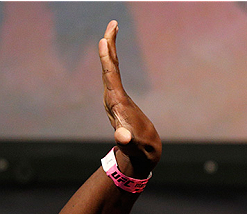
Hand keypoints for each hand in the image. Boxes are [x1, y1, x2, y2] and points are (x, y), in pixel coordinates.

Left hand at [99, 20, 160, 174]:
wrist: (139, 153)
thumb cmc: (139, 149)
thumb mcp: (134, 145)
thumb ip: (127, 141)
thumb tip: (121, 137)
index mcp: (116, 105)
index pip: (110, 79)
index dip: (107, 61)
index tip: (104, 42)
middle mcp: (112, 97)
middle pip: (108, 67)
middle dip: (109, 46)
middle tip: (112, 25)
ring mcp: (114, 96)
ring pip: (110, 68)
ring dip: (111, 48)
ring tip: (113, 29)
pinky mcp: (118, 96)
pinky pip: (114, 73)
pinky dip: (113, 59)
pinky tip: (113, 50)